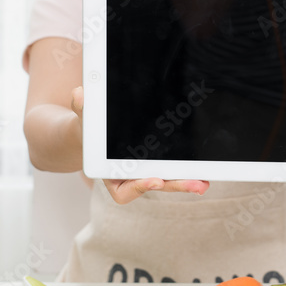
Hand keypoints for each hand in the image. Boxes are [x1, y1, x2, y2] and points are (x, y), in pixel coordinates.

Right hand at [71, 87, 210, 203]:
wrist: (96, 128)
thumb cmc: (89, 127)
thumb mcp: (84, 118)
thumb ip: (82, 108)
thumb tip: (79, 94)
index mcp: (109, 175)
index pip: (124, 191)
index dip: (139, 187)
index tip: (155, 180)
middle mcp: (129, 177)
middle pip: (155, 185)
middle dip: (176, 185)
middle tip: (197, 184)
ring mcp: (145, 171)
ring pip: (168, 180)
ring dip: (187, 180)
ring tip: (206, 181)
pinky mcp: (158, 163)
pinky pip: (174, 168)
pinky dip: (188, 168)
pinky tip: (204, 167)